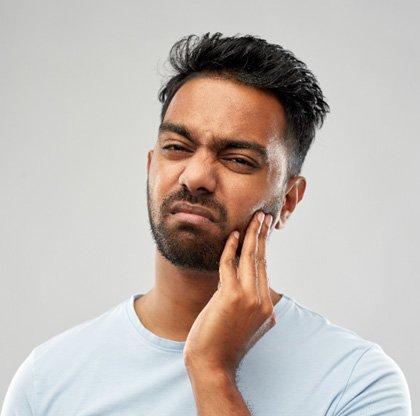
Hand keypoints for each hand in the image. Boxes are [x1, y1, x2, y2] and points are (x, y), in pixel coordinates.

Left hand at [184, 211, 274, 377]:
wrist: (213, 367)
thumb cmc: (221, 346)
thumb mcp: (241, 324)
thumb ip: (245, 303)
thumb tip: (237, 283)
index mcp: (266, 308)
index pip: (264, 271)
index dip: (263, 250)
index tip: (263, 234)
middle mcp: (262, 301)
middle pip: (262, 261)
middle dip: (263, 236)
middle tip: (264, 217)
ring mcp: (248, 299)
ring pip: (251, 259)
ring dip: (253, 235)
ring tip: (255, 218)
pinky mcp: (231, 297)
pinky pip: (230, 265)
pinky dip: (230, 248)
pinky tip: (233, 235)